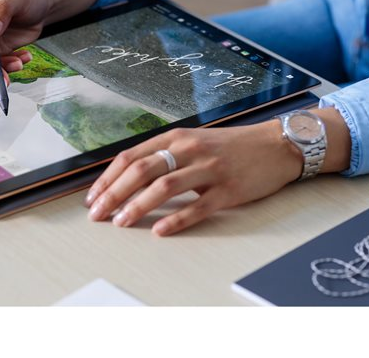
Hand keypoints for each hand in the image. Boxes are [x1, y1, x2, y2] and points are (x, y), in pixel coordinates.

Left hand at [84, 108, 350, 236]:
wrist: (275, 146)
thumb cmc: (230, 146)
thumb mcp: (193, 141)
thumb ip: (164, 155)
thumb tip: (129, 177)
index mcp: (176, 138)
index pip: (131, 157)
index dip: (108, 178)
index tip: (93, 197)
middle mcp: (189, 149)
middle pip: (142, 171)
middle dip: (114, 194)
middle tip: (98, 214)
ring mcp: (209, 169)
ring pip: (165, 186)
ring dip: (138, 205)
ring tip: (121, 222)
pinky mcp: (228, 189)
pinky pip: (197, 206)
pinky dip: (176, 219)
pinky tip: (159, 230)